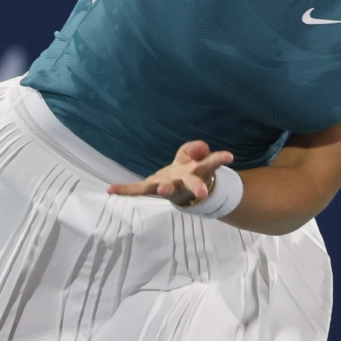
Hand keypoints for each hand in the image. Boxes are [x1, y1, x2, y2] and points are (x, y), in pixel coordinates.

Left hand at [107, 139, 234, 206]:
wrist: (182, 191)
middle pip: (192, 185)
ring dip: (166, 189)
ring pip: (168, 189)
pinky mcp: (153, 188)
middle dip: (197, 188)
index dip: (219, 159)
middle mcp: (185, 182)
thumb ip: (198, 150)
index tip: (230, 156)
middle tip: (203, 193)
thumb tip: (200, 147)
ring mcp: (168, 187)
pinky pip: (138, 189)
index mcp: (199, 172)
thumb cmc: (191, 170)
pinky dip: (125, 190)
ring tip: (163, 187)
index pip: (211, 164)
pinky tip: (110, 189)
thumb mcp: (197, 158)